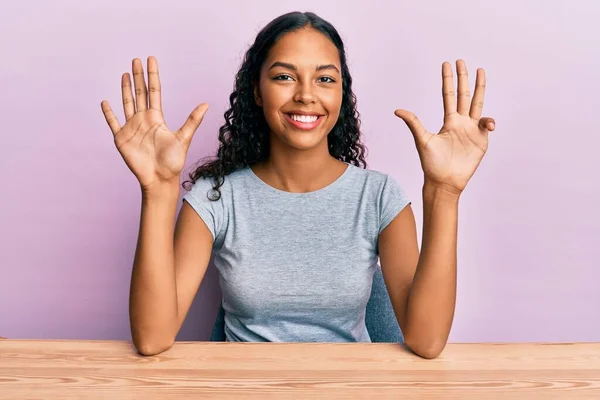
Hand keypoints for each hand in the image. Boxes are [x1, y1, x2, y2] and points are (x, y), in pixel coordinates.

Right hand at [101, 57, 208, 190]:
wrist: (160, 179)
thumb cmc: (173, 162)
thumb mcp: (184, 138)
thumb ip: (192, 120)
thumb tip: (206, 104)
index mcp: (157, 118)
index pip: (154, 91)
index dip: (152, 75)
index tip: (151, 59)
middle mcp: (143, 120)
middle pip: (139, 93)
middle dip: (138, 76)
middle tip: (136, 59)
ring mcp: (131, 128)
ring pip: (127, 103)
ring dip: (125, 89)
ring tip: (125, 73)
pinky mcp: (121, 139)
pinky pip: (113, 123)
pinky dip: (108, 113)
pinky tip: (105, 102)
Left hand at [394, 60, 495, 194]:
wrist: (444, 181)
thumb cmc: (431, 163)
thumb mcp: (422, 140)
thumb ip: (413, 123)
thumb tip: (397, 110)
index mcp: (448, 121)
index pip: (448, 95)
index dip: (448, 80)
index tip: (447, 64)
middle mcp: (460, 122)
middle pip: (464, 95)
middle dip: (463, 78)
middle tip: (462, 61)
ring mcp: (472, 130)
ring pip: (477, 104)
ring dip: (480, 88)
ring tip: (481, 71)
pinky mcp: (481, 140)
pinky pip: (487, 125)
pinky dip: (489, 121)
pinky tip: (488, 124)